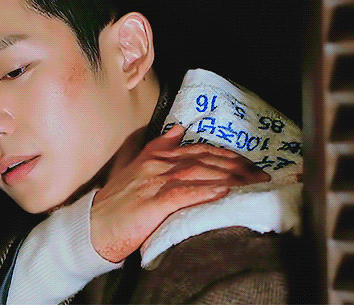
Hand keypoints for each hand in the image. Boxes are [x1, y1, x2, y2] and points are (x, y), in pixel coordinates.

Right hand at [90, 124, 269, 262]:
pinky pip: (182, 194)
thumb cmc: (116, 202)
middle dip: (237, 166)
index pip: (198, 150)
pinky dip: (205, 191)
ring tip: (251, 182)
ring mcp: (153, 183)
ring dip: (229, 176)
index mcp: (155, 156)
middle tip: (261, 175)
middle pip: (204, 159)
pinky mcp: (151, 203)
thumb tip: (179, 128)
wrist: (92, 225)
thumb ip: (158, 147)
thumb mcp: (136, 167)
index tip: (250, 163)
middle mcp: (156, 165)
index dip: (227, 154)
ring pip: (197, 173)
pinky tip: (223, 191)